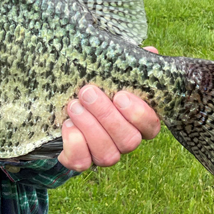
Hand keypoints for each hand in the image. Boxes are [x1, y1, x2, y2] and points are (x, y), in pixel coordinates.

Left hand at [57, 47, 161, 171]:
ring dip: (90, 127)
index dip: (139, 114)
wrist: (62, 106)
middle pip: (128, 141)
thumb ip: (129, 65)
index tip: (120, 95)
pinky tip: (67, 124)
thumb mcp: (110, 73)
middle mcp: (123, 141)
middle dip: (107, 116)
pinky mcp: (80, 160)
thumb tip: (151, 51)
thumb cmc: (95, 86)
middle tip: (88, 92)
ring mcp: (103, 154)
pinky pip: (82, 162)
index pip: (151, 126)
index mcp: (137, 121)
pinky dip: (74, 144)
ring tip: (74, 105)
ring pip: (107, 154)